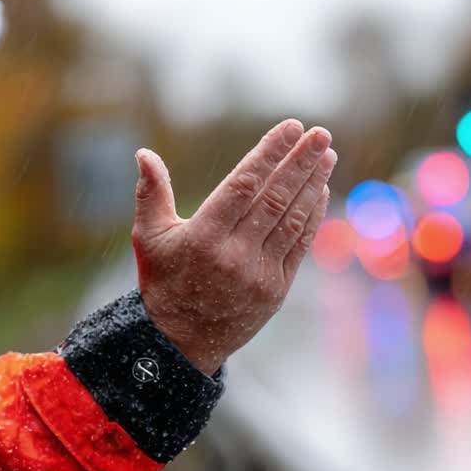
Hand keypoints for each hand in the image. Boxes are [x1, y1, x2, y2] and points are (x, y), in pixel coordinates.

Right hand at [131, 119, 336, 374]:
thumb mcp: (148, 238)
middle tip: (320, 133)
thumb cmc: (162, 281)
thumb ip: (151, 193)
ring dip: (312, 185)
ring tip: (326, 155)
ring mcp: (259, 274)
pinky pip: (299, 245)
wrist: (179, 342)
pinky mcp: (276, 289)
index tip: (290, 128)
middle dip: (300, 162)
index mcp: (203, 238)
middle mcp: (234, 255)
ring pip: (292, 221)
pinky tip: (320, 190)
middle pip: (274, 198)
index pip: (244, 185)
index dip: (270, 154)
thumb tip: (144, 153)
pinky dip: (312, 216)